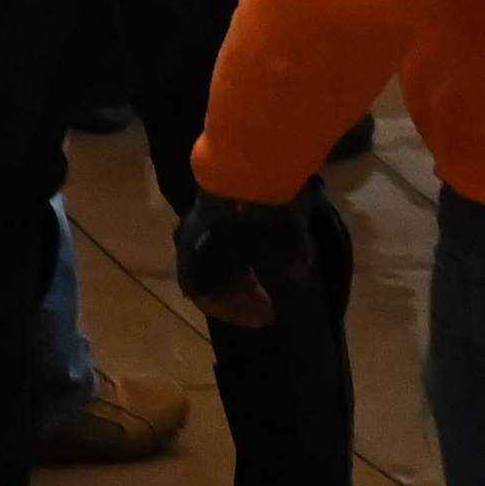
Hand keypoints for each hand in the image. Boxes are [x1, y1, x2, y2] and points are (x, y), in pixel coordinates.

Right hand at [175, 184, 327, 330]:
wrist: (251, 168)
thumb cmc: (261, 223)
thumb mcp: (281, 258)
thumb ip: (284, 276)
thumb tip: (293, 278)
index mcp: (198, 263)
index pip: (205, 298)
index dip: (234, 312)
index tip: (263, 317)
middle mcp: (191, 244)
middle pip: (210, 279)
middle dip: (240, 294)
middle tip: (267, 302)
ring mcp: (199, 221)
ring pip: (215, 257)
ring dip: (239, 271)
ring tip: (267, 276)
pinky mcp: (211, 201)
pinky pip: (221, 237)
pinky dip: (238, 250)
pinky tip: (260, 248)